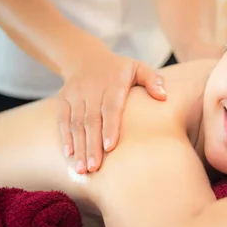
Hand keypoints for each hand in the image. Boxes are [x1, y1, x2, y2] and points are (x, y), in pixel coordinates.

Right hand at [58, 49, 166, 173]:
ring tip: (82, 169)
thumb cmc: (119, 69)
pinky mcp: (63, 99)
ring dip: (79, 147)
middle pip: (91, 120)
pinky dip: (65, 137)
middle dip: (92, 145)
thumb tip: (163, 97)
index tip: (110, 147)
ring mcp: (75, 94)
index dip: (110, 127)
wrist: (85, 57)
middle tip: (94, 168)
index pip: (111, 107)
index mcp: (113, 82)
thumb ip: (152, 80)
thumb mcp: (138, 67)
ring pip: (76, 123)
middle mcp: (91, 89)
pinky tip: (69, 155)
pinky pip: (63, 119)